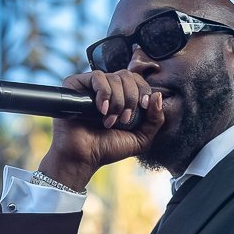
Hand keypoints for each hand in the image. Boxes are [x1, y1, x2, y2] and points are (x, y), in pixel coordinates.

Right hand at [38, 69, 164, 191]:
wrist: (84, 157)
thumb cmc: (108, 149)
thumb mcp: (141, 138)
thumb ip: (155, 119)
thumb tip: (158, 95)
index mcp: (121, 96)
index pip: (137, 80)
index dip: (143, 90)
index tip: (142, 107)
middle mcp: (107, 89)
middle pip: (128, 76)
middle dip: (131, 98)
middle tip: (124, 120)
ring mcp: (91, 86)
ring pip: (114, 77)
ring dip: (117, 101)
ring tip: (110, 121)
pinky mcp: (76, 84)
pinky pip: (97, 76)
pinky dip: (104, 93)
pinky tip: (102, 110)